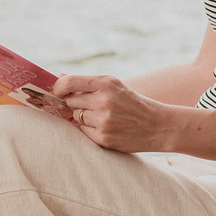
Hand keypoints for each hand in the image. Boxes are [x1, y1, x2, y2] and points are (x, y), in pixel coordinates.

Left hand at [52, 74, 178, 152]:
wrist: (158, 126)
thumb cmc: (132, 102)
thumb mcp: (115, 85)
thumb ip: (87, 82)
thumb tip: (59, 77)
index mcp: (106, 83)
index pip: (69, 82)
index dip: (58, 87)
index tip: (57, 91)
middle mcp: (104, 101)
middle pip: (70, 101)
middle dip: (76, 103)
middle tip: (91, 105)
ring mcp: (103, 121)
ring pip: (75, 116)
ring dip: (83, 116)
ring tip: (103, 116)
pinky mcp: (103, 138)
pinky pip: (83, 131)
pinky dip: (90, 129)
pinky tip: (106, 127)